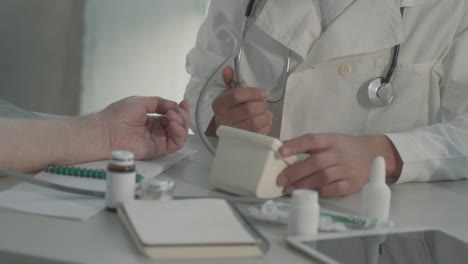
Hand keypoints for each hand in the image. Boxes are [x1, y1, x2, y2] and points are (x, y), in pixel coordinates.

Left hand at [98, 96, 189, 159]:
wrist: (106, 130)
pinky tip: (172, 123)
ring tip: (172, 116)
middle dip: (183, 115)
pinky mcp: (158, 150)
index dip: (180, 109)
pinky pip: (176, 144)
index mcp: (152, 121)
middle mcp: (156, 132)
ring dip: (182, 123)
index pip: (172, 116)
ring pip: (180, 135)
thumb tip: (174, 105)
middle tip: (178, 109)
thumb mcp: (141, 102)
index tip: (184, 102)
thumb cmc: (118, 115)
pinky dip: (179, 133)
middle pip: (179, 125)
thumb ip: (159, 103)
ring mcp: (158, 141)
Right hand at [210, 67, 272, 134]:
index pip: (237, 95)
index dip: (253, 92)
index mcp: (219, 105)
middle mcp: (223, 119)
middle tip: (264, 104)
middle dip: (261, 105)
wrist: (226, 130)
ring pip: (255, 122)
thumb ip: (230, 81)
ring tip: (266, 112)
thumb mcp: (228, 94)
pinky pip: (259, 133)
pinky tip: (265, 121)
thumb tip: (228, 70)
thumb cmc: (230, 110)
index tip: (264, 93)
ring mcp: (232, 133)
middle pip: (249, 109)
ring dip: (265, 115)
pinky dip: (266, 125)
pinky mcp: (243, 142)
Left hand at [277, 134, 402, 196]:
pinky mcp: (351, 184)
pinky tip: (308, 194)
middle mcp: (339, 154)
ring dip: (304, 184)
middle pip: (316, 162)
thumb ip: (309, 145)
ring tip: (289, 189)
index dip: (296, 145)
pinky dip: (319, 192)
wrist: (375, 154)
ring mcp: (346, 170)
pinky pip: (333, 190)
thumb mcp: (330, 140)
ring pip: (323, 177)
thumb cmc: (345, 148)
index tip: (281, 151)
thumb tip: (282, 148)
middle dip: (295, 171)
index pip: (312, 140)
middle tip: (280, 179)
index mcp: (332, 140)